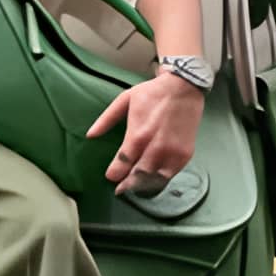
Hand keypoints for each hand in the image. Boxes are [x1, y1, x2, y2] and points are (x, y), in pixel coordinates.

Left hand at [86, 71, 204, 196]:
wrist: (184, 87)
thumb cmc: (153, 93)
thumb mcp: (124, 100)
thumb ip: (106, 120)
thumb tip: (90, 135)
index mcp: (137, 135)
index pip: (122, 164)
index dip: (114, 174)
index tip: (111, 177)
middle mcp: (155, 147)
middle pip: (138, 177)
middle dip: (127, 185)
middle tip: (121, 188)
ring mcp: (172, 153)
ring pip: (155, 180)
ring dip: (144, 186)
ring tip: (135, 187)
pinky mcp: (184, 155)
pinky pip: (170, 175)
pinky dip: (160, 180)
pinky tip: (153, 179)